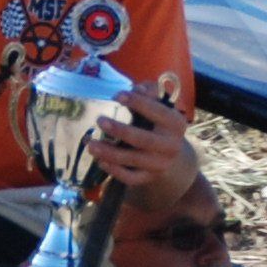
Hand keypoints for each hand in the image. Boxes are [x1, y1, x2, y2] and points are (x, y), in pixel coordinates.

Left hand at [92, 80, 190, 200]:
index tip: (117, 95)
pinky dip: (114, 171)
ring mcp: (160, 164)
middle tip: (99, 120)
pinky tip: (101, 161)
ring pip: (133, 160)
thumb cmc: (158, 122)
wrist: (169, 154)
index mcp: (176, 123)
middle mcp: (171, 145)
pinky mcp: (149, 178)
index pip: (158, 112)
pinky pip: (130, 178)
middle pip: (144, 139)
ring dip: (109, 153)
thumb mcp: (159, 104)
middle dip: (121, 130)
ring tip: (90, 144)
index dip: (138, 103)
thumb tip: (138, 88)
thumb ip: (150, 92)